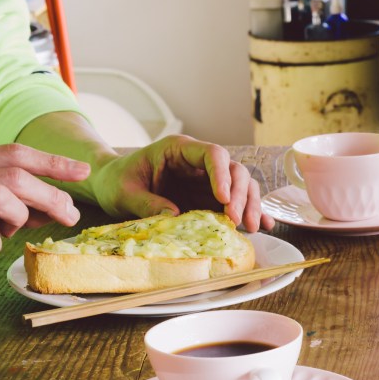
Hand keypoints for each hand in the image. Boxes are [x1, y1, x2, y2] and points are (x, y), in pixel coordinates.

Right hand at [0, 146, 88, 306]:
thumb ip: (15, 206)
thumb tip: (61, 204)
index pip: (12, 153)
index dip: (52, 161)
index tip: (83, 172)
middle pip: (13, 175)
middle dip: (51, 196)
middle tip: (71, 217)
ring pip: (1, 197)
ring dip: (19, 218)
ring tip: (8, 233)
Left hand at [88, 134, 272, 231]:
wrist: (114, 185)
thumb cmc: (118, 182)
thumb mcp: (124, 193)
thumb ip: (146, 203)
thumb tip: (173, 216)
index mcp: (179, 150)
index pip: (212, 154)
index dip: (222, 175)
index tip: (223, 199)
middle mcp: (200, 163)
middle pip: (234, 170)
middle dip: (240, 195)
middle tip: (236, 221)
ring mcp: (209, 180)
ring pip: (242, 185)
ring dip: (250, 205)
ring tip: (250, 229)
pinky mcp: (211, 198)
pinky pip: (238, 202)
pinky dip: (251, 212)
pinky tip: (264, 225)